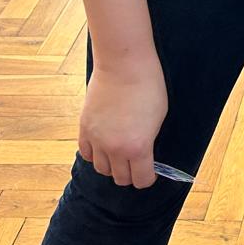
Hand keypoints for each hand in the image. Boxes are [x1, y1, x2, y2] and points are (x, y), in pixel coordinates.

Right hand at [78, 52, 167, 187]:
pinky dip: (95, 155)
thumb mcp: (159, 116)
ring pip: (102, 169)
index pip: (141, 180)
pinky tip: (103, 147)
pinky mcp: (84, 128)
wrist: (123, 64)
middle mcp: (115, 148)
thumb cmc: (148, 85)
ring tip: (119, 154)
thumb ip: (149, 140)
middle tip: (135, 163)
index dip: (148, 177)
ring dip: (112, 166)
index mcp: (138, 147)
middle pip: (120, 178)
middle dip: (130, 174)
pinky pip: (86, 154)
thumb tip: (143, 153)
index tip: (150, 171)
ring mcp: (97, 139)